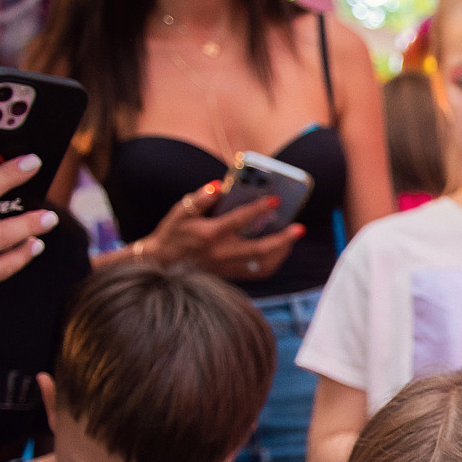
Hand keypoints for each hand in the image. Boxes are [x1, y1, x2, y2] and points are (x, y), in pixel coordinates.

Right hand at [140, 181, 302, 281]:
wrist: (162, 264)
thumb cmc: (173, 233)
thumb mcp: (181, 211)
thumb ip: (200, 198)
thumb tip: (218, 185)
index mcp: (209, 234)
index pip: (239, 220)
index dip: (258, 208)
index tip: (276, 199)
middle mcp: (221, 253)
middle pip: (259, 249)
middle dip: (282, 239)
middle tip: (299, 227)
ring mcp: (227, 267)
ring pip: (262, 264)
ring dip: (281, 252)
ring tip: (292, 237)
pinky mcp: (230, 276)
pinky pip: (258, 273)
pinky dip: (273, 262)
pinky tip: (280, 250)